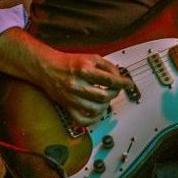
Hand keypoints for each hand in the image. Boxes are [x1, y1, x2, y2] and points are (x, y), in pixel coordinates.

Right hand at [0, 28, 132, 127]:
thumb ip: (107, 66)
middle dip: (115, 94)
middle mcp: (77, 85)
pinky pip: (83, 120)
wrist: (48, 68)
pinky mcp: (68, 107)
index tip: (128, 84)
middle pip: (104, 96)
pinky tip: (97, 111)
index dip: (123, 83)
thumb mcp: (91, 57)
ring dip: (106, 105)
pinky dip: (93, 119)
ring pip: (96, 109)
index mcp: (84, 70)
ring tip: (106, 99)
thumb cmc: (69, 63)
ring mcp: (72, 98)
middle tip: (116, 90)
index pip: (110, 80)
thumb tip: (120, 76)